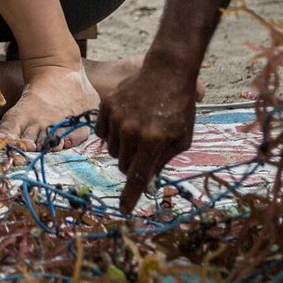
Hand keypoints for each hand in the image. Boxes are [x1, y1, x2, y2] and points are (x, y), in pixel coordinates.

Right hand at [97, 52, 201, 211]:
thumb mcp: (181, 139)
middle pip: (123, 165)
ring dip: (123, 148)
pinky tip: (125, 121)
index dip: (130, 196)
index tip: (124, 209)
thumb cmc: (179, 107)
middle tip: (144, 150)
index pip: (137, 177)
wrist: (167, 72)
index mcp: (153, 142)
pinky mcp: (107, 105)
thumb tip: (147, 179)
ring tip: (138, 131)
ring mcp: (117, 118)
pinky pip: (102, 132)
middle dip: (133, 163)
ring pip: (112, 150)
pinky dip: (111, 132)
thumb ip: (163, 161)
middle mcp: (132, 131)